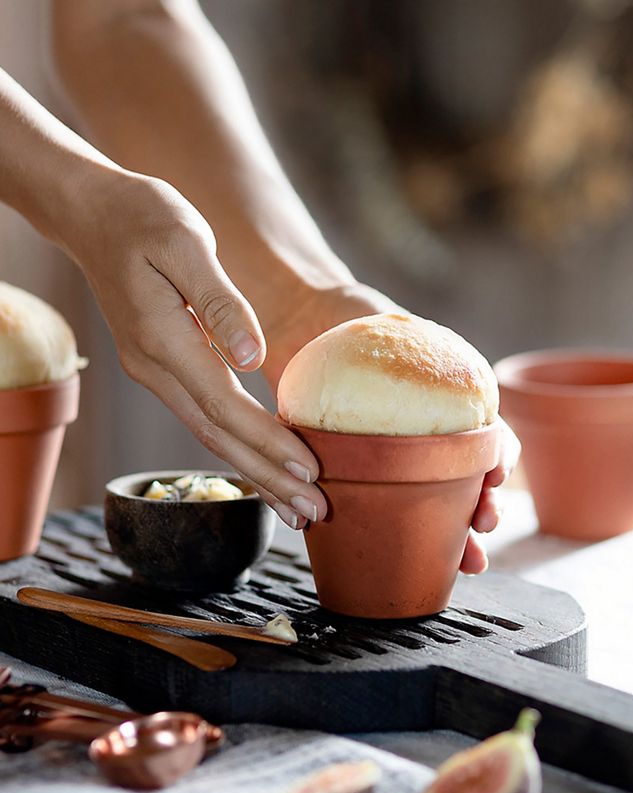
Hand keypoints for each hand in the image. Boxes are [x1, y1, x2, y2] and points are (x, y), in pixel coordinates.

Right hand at [64, 169, 326, 528]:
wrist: (93, 215)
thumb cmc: (143, 217)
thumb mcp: (185, 241)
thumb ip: (220, 302)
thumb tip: (252, 358)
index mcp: (163, 340)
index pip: (224, 406)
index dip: (268, 441)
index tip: (310, 468)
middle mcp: (154, 368)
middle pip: (217, 437)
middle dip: (268, 478)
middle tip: (314, 512)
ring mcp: (155, 372)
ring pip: (209, 436)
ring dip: (255, 474)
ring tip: (296, 508)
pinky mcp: (163, 368)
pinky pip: (204, 419)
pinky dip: (237, 449)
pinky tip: (262, 467)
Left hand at [263, 282, 519, 571]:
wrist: (300, 323)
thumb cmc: (347, 316)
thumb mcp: (378, 319)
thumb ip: (395, 338)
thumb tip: (396, 348)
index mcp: (444, 403)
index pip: (487, 434)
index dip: (500, 457)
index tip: (495, 473)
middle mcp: (424, 437)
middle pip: (467, 481)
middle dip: (483, 509)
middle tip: (485, 524)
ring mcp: (391, 460)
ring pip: (433, 507)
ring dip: (456, 538)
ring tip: (466, 560)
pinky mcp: (356, 475)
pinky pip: (378, 511)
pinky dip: (397, 538)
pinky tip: (406, 559)